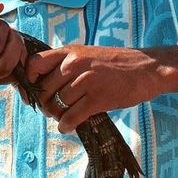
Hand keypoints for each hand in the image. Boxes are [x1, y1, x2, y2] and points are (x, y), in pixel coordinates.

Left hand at [24, 44, 177, 132]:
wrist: (147, 68)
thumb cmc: (116, 64)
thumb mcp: (87, 55)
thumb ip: (66, 65)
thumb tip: (42, 85)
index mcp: (70, 52)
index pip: (34, 65)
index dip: (30, 81)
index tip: (35, 92)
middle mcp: (74, 64)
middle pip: (44, 90)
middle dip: (46, 104)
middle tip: (53, 110)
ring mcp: (86, 81)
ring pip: (57, 105)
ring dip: (57, 116)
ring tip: (63, 117)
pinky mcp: (98, 98)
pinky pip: (71, 116)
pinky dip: (66, 125)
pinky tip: (69, 126)